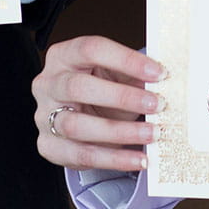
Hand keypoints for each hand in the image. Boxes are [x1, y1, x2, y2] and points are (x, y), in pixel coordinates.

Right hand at [31, 34, 162, 172]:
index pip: (90, 49)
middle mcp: (47, 83)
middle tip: (157, 105)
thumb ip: (134, 75)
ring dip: (120, 131)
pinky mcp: (49, 146)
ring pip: (77, 126)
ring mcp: (43, 116)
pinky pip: (81, 155)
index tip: (158, 73)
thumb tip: (164, 81)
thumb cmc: (101, 89)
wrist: (82, 116)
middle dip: (122, 97)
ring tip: (152, 134)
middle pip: (78, 87)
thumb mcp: (115, 75)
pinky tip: (138, 158)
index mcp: (62, 55)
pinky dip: (114, 159)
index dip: (126, 60)